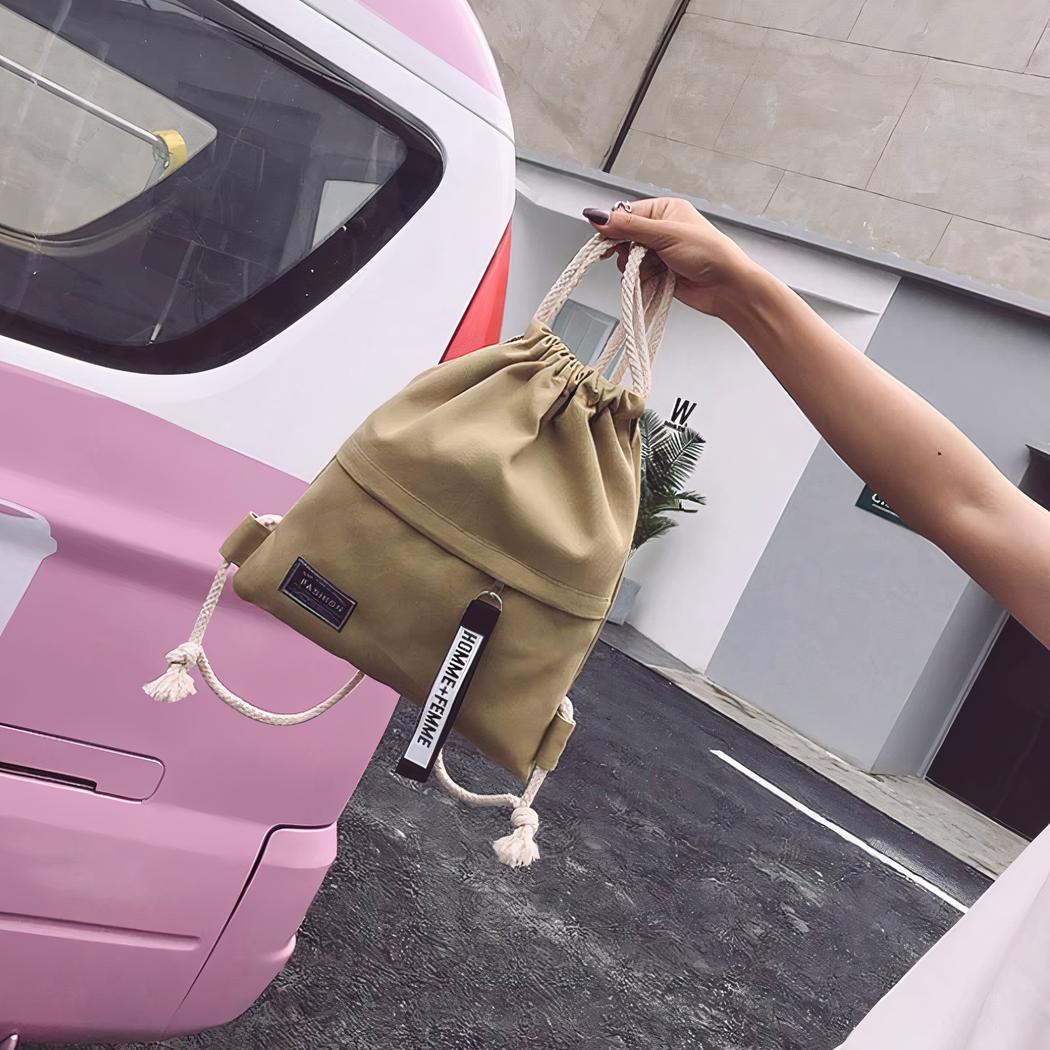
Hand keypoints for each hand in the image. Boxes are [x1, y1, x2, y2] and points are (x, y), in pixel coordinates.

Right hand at [583, 197, 760, 317]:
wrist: (727, 287)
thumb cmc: (709, 254)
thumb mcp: (665, 234)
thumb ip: (628, 227)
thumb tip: (597, 216)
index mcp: (664, 210)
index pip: (625, 215)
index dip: (613, 229)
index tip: (605, 243)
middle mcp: (660, 229)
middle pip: (624, 239)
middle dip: (628, 252)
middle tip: (638, 258)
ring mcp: (660, 252)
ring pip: (629, 260)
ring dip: (636, 269)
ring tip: (656, 269)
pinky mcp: (660, 273)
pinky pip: (637, 276)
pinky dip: (642, 280)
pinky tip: (657, 280)